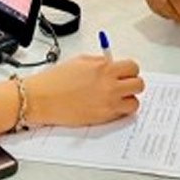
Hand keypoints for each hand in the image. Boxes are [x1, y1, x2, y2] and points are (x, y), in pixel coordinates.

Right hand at [24, 54, 143, 126]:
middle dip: (132, 84)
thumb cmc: (54, 80)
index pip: (133, 67)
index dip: (129, 70)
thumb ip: (100, 62)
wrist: (40, 98)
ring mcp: (107, 103)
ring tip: (117, 98)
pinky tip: (108, 107)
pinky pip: (122, 114)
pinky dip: (119, 111)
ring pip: (134, 102)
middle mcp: (109, 85)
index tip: (124, 72)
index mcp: (104, 68)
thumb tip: (112, 65)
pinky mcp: (102, 117)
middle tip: (123, 85)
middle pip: (138, 84)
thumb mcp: (80, 62)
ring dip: (128, 99)